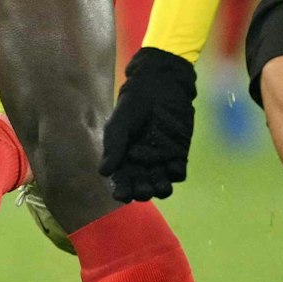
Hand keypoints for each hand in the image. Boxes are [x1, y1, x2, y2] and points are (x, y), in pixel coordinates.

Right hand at [99, 47, 197, 200]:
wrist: (160, 88)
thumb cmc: (134, 104)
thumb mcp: (119, 123)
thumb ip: (114, 146)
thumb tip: (104, 172)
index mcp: (124, 160)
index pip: (122, 183)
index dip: (122, 191)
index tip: (122, 194)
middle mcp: (142, 165)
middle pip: (142, 189)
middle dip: (142, 192)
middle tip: (142, 188)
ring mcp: (162, 162)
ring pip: (161, 186)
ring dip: (160, 190)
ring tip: (159, 186)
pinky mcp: (179, 156)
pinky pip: (178, 173)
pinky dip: (175, 174)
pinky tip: (171, 167)